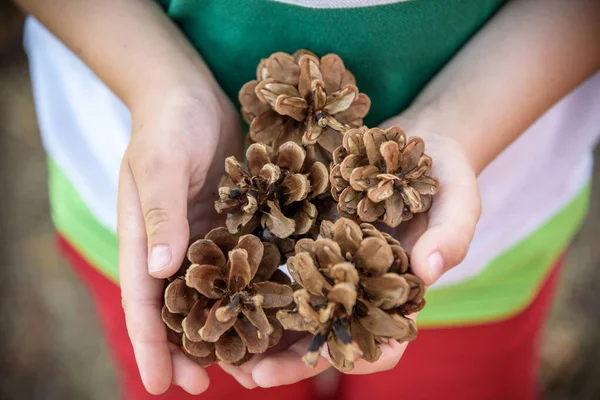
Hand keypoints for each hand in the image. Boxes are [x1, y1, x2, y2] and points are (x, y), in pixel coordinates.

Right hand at [117, 86, 242, 394]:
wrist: (192, 94)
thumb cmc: (168, 123)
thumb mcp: (162, 163)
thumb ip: (161, 213)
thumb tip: (157, 269)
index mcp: (145, 239)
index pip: (144, 301)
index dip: (152, 344)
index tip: (164, 384)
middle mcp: (175, 246)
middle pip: (181, 307)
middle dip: (193, 347)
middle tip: (213, 384)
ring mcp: (207, 237)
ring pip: (216, 293)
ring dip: (229, 326)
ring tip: (252, 361)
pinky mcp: (234, 223)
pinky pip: (244, 264)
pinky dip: (254, 289)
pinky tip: (277, 309)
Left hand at [219, 116, 480, 387]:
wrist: (411, 141)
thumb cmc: (444, 175)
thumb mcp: (458, 198)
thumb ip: (451, 234)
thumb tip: (430, 270)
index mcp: (395, 292)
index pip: (382, 343)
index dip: (360, 359)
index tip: (332, 366)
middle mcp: (356, 285)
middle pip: (324, 333)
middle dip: (291, 357)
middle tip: (252, 374)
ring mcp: (327, 260)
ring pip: (292, 305)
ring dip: (260, 327)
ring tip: (223, 342)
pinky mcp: (304, 232)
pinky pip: (276, 258)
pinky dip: (252, 273)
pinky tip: (222, 280)